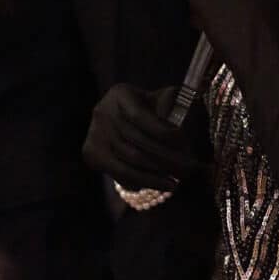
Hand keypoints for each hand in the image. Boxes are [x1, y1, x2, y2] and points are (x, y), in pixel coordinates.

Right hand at [83, 83, 204, 190]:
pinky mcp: (91, 154)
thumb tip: (178, 122)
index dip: (162, 131)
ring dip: (155, 175)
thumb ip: (170, 104)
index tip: (184, 143)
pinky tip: (159, 185)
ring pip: (129, 160)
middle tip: (187, 169)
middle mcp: (103, 112)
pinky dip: (140, 181)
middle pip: (136, 140)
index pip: (140, 116)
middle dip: (165, 158)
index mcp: (120, 94)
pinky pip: (118, 173)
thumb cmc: (148, 107)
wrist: (120, 118)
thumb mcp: (159, 98)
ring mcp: (95, 134)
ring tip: (175, 182)